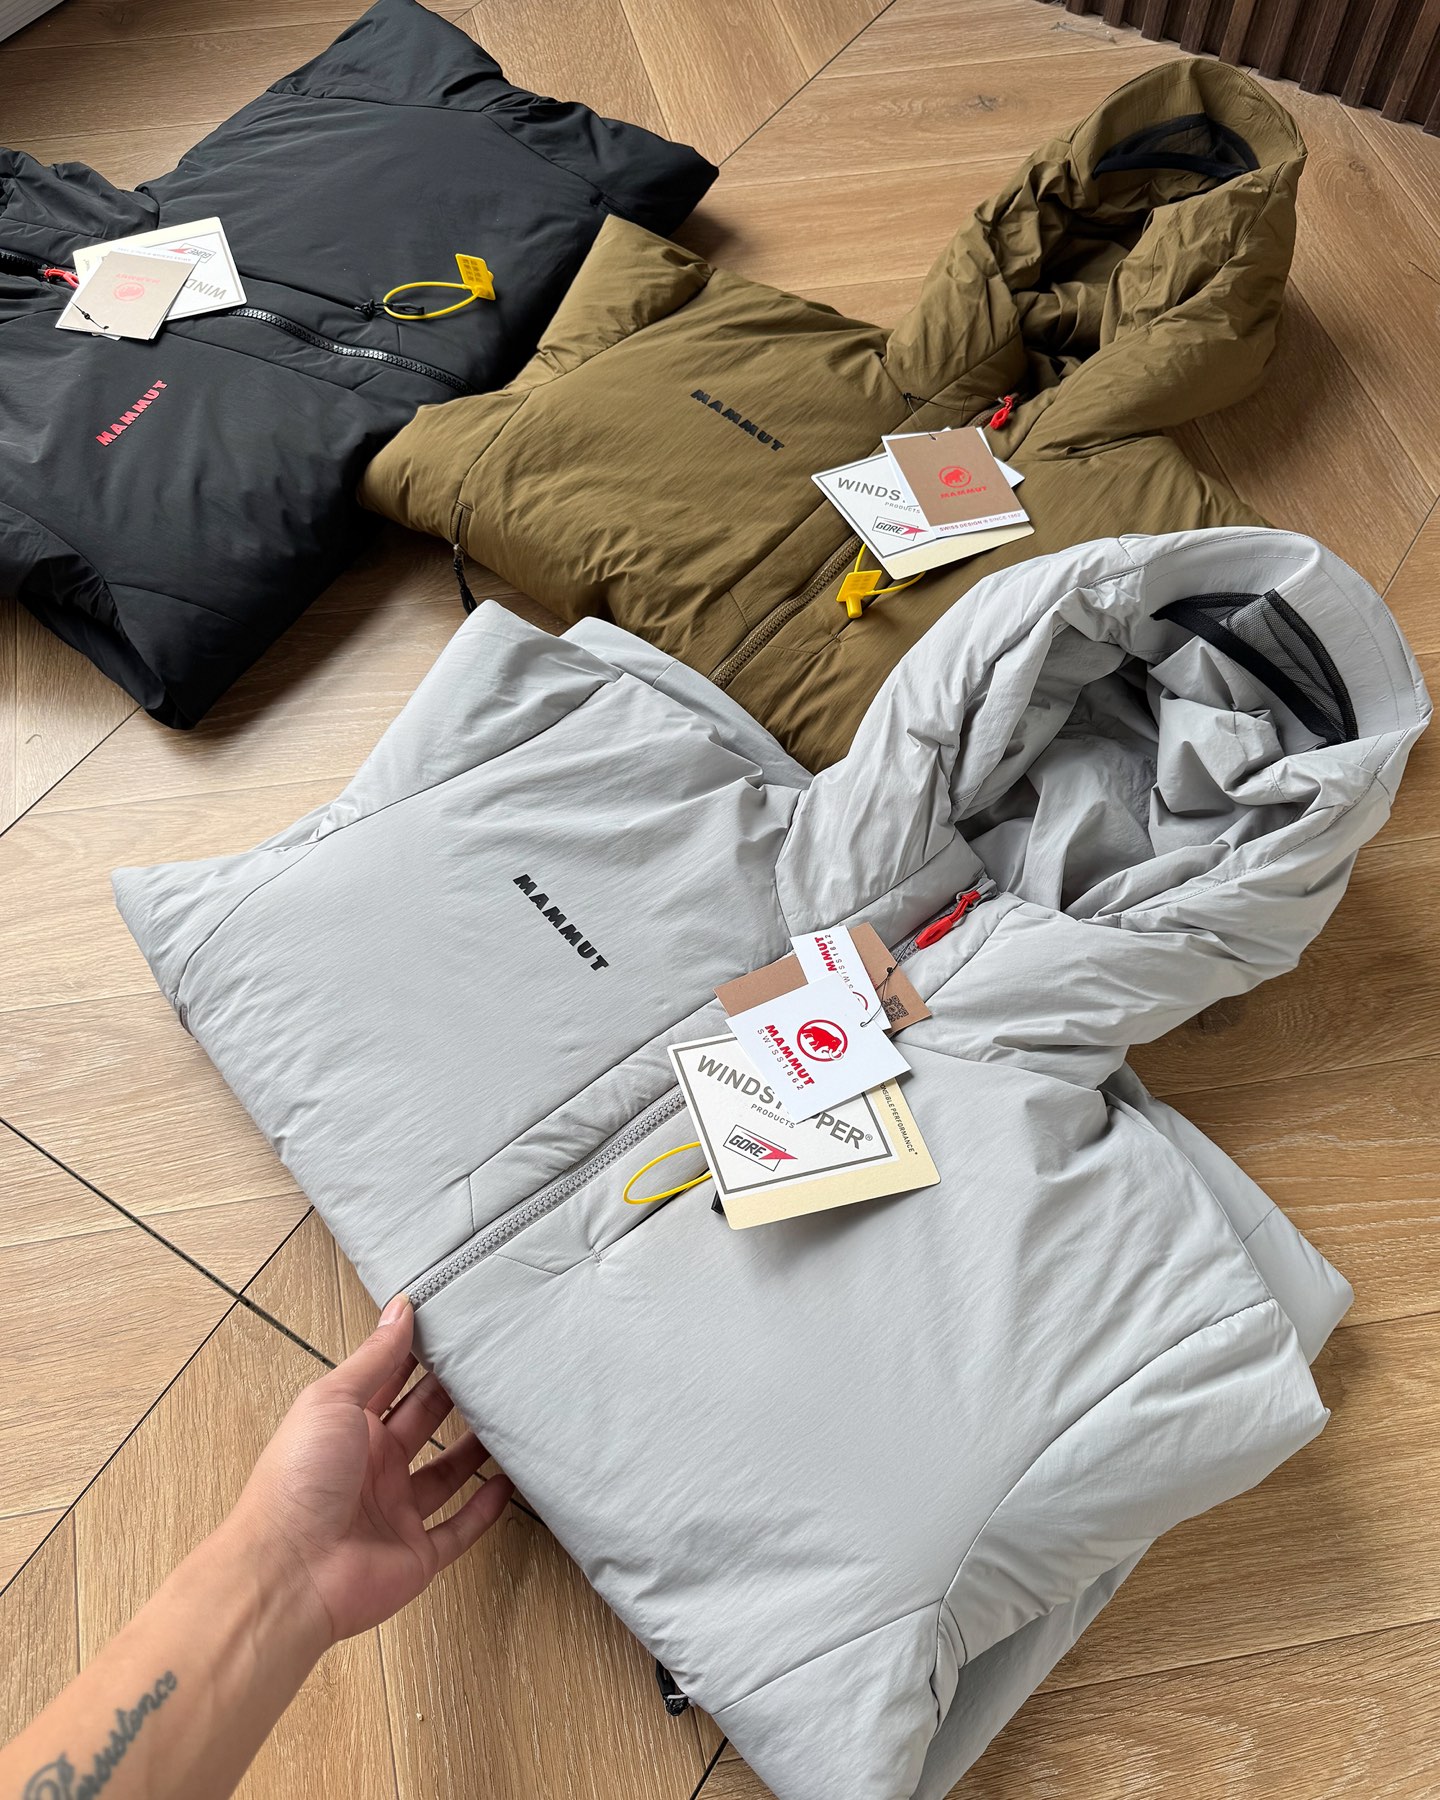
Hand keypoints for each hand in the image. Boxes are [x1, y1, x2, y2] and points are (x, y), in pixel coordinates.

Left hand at [227, 1294, 512, 1648]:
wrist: (287, 1573)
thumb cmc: (298, 1479)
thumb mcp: (333, 1400)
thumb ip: (374, 1357)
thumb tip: (401, 1307)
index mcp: (347, 1428)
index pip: (390, 1382)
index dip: (419, 1356)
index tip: (454, 1327)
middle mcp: (372, 1467)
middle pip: (423, 1423)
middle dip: (454, 1394)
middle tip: (493, 1363)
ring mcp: (395, 1511)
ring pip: (445, 1474)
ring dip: (475, 1448)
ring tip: (510, 1415)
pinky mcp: (416, 1555)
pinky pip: (457, 1530)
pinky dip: (484, 1510)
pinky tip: (508, 1484)